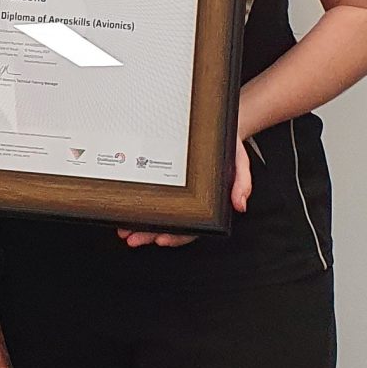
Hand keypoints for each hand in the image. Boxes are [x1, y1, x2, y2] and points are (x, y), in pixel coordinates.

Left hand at [118, 137, 251, 246]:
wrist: (217, 128)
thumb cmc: (228, 148)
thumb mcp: (239, 163)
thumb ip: (242, 184)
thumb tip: (240, 204)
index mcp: (208, 205)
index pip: (192, 228)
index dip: (177, 236)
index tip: (161, 239)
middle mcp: (191, 203)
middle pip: (169, 226)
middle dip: (149, 234)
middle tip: (133, 238)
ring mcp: (178, 194)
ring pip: (157, 216)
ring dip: (140, 225)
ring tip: (124, 230)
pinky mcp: (166, 181)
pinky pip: (152, 198)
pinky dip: (139, 206)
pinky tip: (127, 210)